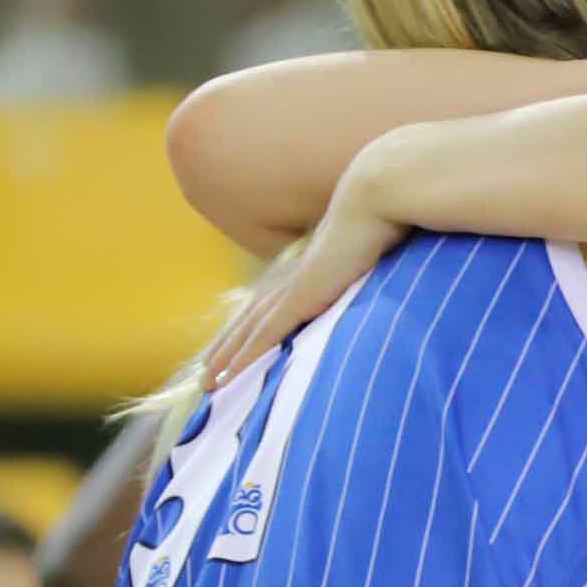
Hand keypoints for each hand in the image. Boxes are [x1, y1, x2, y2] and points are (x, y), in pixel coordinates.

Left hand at [204, 169, 407, 385]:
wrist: (373, 203)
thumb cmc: (379, 225)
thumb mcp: (368, 256)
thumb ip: (360, 272)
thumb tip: (369, 275)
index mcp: (304, 272)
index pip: (267, 307)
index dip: (247, 330)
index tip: (233, 349)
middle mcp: (290, 281)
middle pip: (248, 322)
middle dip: (226, 349)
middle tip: (207, 376)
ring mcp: (291, 290)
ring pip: (247, 333)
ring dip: (225, 358)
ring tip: (208, 383)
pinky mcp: (299, 298)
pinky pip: (264, 335)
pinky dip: (243, 357)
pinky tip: (227, 374)